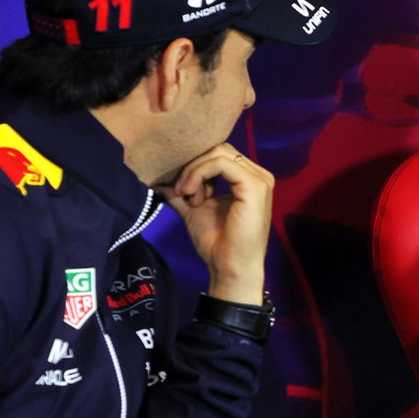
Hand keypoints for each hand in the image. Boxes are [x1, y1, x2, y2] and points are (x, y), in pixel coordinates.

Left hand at [158, 144, 272, 304]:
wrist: (230, 268)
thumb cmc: (217, 244)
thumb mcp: (194, 210)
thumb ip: (183, 192)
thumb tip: (159, 180)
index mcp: (248, 179)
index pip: (218, 154)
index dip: (195, 166)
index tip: (182, 191)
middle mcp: (258, 175)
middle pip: (218, 149)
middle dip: (193, 167)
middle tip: (183, 193)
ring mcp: (259, 180)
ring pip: (217, 153)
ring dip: (194, 172)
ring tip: (187, 196)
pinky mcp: (254, 186)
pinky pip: (220, 163)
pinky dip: (199, 174)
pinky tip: (192, 195)